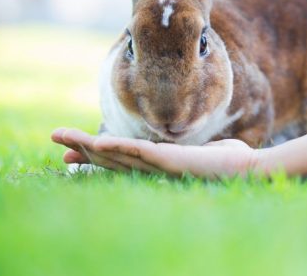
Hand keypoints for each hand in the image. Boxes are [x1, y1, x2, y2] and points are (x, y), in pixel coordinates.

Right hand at [51, 120, 306, 178]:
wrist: (252, 169)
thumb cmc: (233, 161)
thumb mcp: (206, 149)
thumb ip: (191, 146)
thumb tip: (190, 142)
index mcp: (160, 165)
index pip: (120, 159)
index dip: (94, 155)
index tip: (71, 152)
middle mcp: (154, 169)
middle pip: (110, 158)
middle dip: (81, 148)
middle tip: (54, 138)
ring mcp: (161, 167)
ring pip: (118, 157)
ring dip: (90, 147)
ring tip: (63, 139)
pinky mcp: (172, 163)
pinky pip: (140, 154)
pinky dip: (118, 149)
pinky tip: (98, 143)